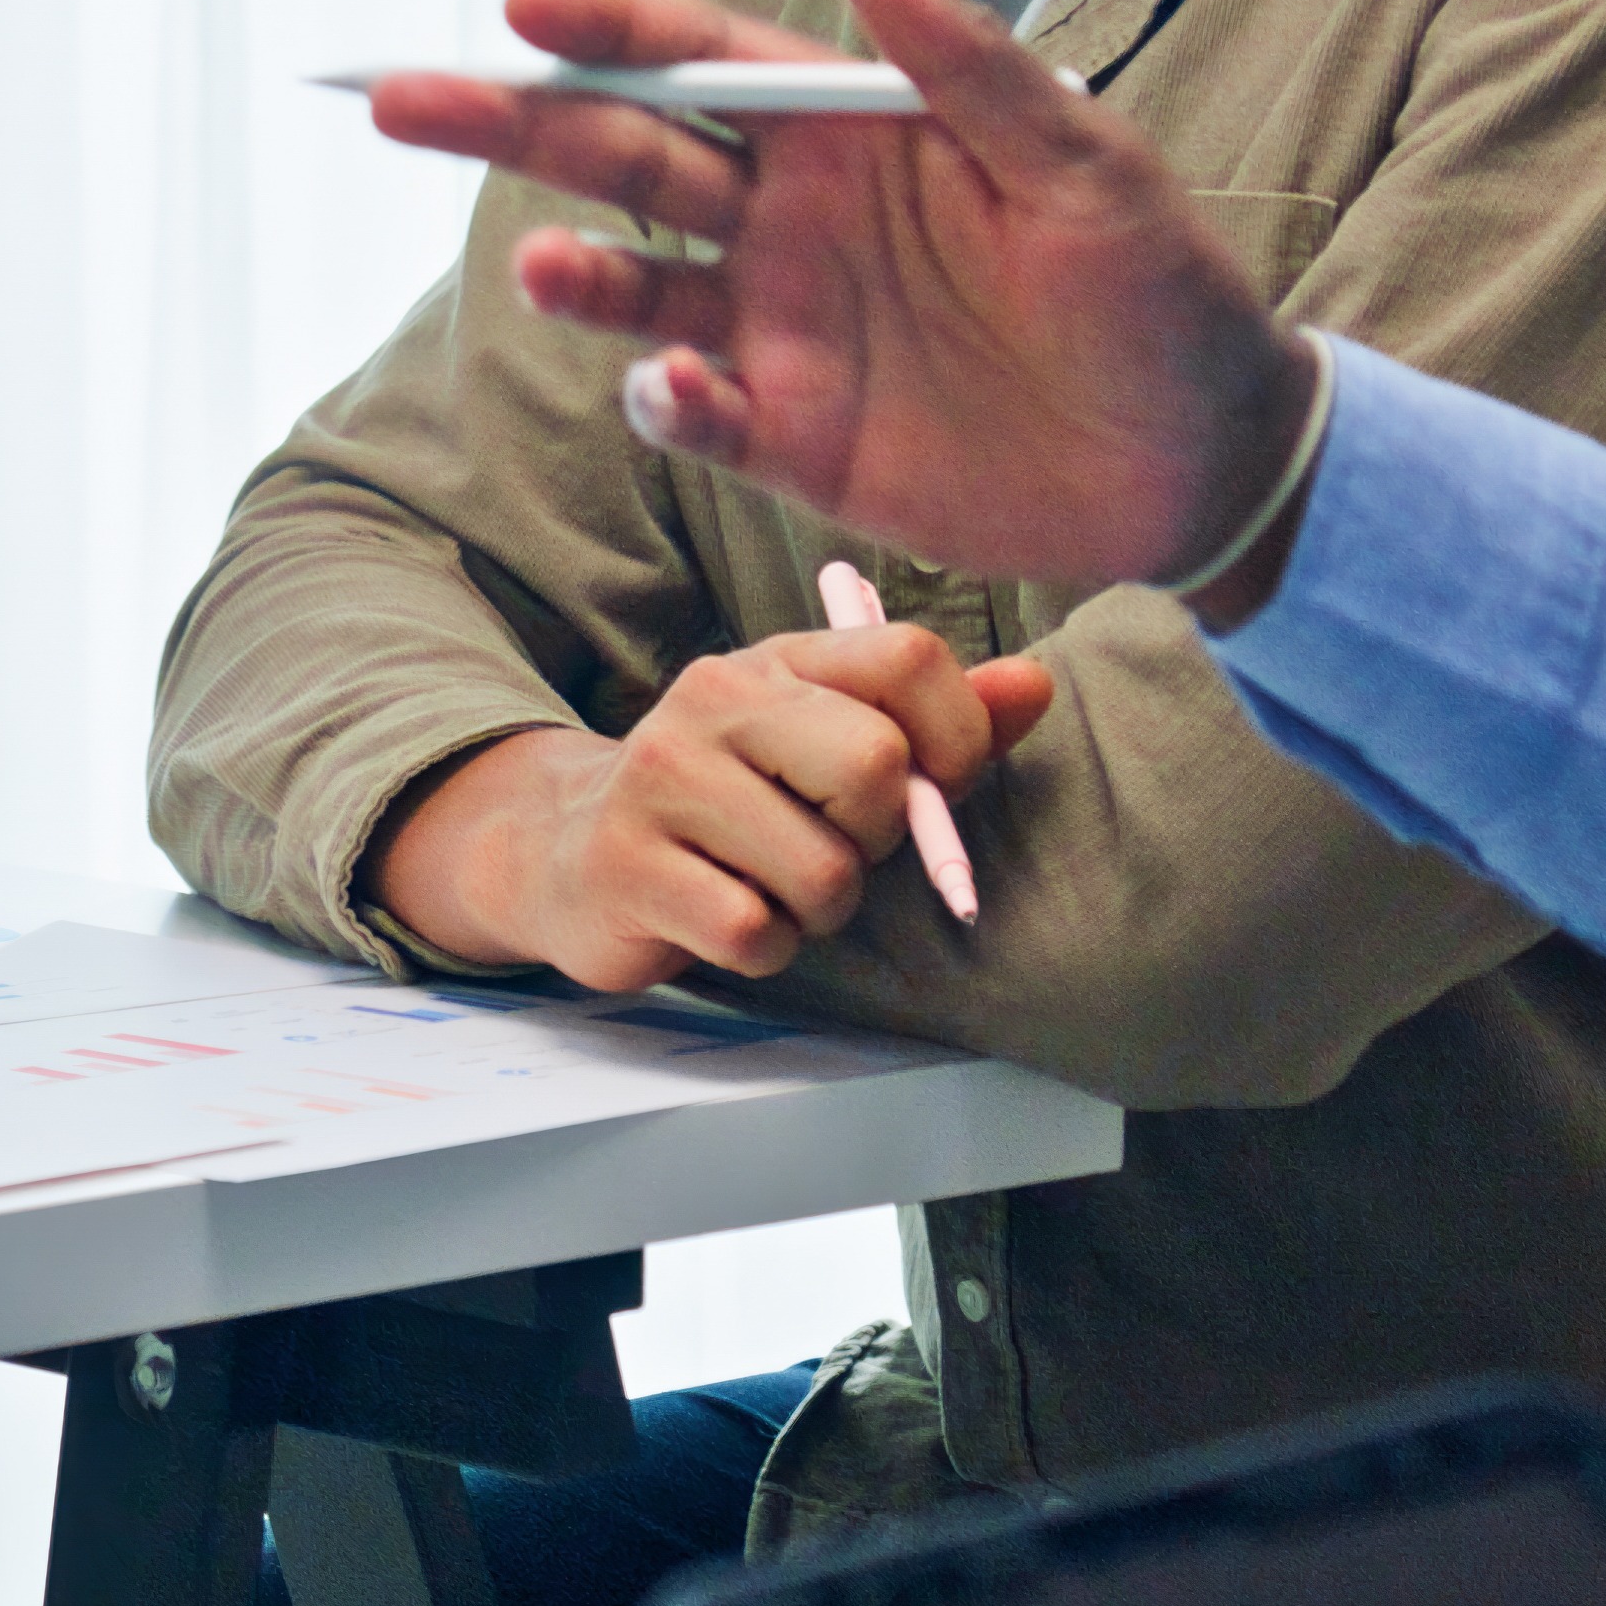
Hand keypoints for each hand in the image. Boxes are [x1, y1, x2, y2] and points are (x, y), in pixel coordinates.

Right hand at [362, 0, 1327, 602]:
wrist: (1209, 459)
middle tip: (399, 98)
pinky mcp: (799, 438)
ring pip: (638, 285)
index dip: (610, 30)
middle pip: (625, 157)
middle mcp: (792, 219)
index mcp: (850, 130)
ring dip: (576, 271)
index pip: (701, 61)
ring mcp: (785, 328)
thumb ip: (960, 60)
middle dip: (512, 123)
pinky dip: (666, 396)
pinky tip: (670, 384)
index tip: (520, 6)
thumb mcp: (1080, 159)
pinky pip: (699, 411)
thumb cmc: (1161, 286)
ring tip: (539, 263)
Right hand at [372, 630, 1057, 989]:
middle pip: (874, 766)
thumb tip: (1035, 688)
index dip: (957, 736)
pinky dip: (765, 948)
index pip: (909, 657)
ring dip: (820, 909)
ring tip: (774, 889)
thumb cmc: (733, 804)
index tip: (933, 787)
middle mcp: (715, 700)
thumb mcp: (825, 741)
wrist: (570, 854)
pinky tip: (727, 920)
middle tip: (835, 847)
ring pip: (822, 871)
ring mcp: (661, 781)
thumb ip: (936, 720)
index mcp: (780, 661)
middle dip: (879, 837)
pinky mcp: (627, 867)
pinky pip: (756, 933)